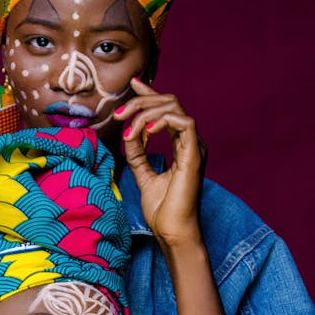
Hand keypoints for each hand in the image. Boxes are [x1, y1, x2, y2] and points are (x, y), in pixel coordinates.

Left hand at [116, 77, 205, 247]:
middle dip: (142, 101)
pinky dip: (162, 121)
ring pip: (175, 108)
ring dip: (146, 112)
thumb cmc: (162, 210)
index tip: (133, 83)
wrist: (172, 231)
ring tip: (128, 128)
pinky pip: (185, 123)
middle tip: (119, 114)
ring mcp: (194, 147)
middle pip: (170, 103)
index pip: (167, 109)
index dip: (150, 94)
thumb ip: (137, 154)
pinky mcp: (195, 154)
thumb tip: (128, 134)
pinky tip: (144, 132)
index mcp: (181, 146)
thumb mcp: (142, 174)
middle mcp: (190, 142)